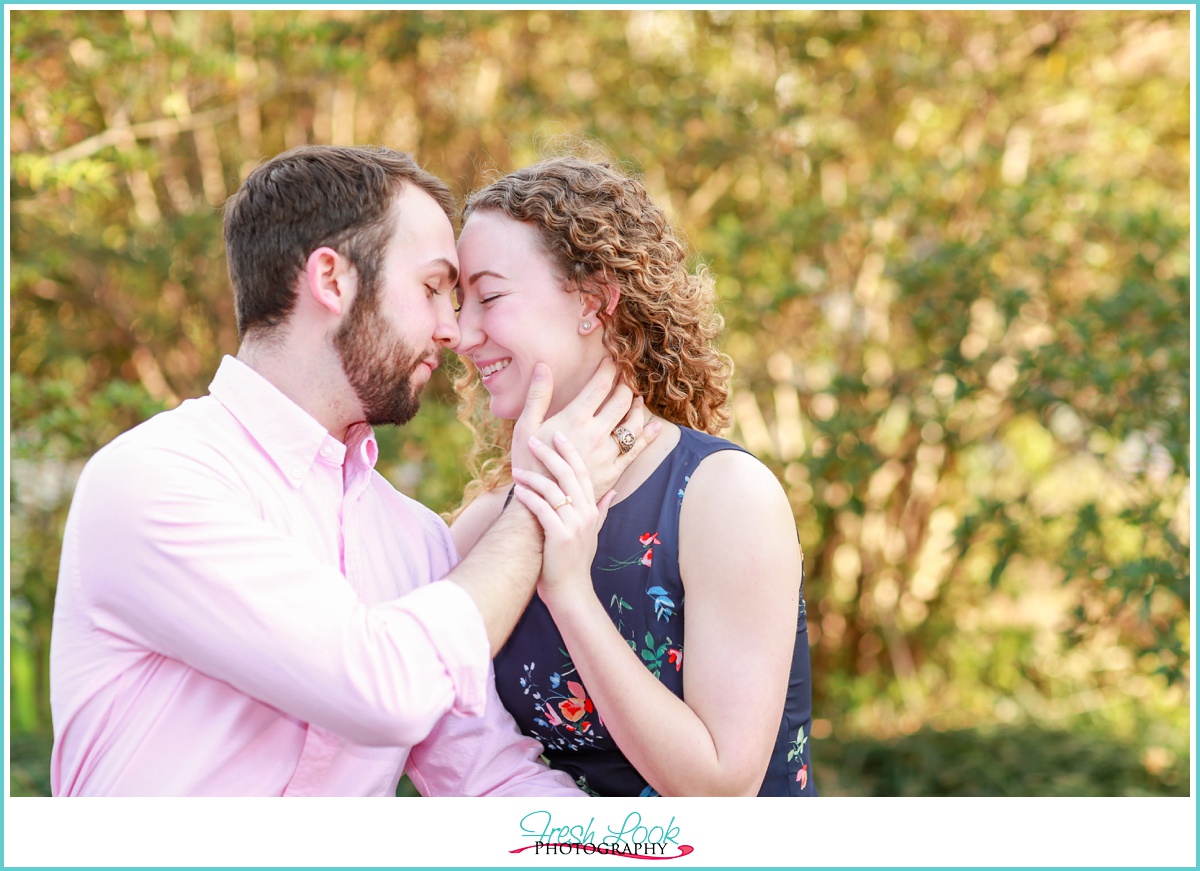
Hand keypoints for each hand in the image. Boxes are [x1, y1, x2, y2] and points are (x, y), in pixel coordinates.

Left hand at [511, 432, 613, 603]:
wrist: (571, 591)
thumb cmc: (576, 562)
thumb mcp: (592, 534)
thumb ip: (601, 511)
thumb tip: (612, 491)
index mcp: (592, 509)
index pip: (583, 472)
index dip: (570, 452)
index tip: (558, 435)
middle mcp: (586, 513)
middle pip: (569, 474)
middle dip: (550, 455)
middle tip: (534, 441)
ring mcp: (574, 524)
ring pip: (554, 490)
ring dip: (533, 478)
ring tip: (516, 471)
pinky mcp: (560, 536)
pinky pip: (543, 509)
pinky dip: (529, 498)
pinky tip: (518, 491)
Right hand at [512, 360, 660, 498]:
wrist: (539, 503)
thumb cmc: (528, 463)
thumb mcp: (525, 426)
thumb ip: (538, 395)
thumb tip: (543, 366)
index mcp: (575, 418)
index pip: (601, 384)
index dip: (609, 369)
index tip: (612, 361)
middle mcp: (596, 432)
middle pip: (621, 400)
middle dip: (626, 385)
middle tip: (625, 378)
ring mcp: (607, 453)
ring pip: (633, 423)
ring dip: (638, 408)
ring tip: (637, 400)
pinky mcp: (613, 471)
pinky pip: (636, 450)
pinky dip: (648, 436)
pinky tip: (655, 427)